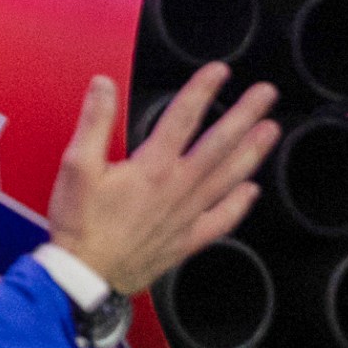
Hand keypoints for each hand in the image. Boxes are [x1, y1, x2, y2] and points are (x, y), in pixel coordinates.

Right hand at [46, 64, 279, 294]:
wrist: (87, 276)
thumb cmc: (79, 222)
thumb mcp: (76, 165)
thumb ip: (93, 122)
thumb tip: (104, 84)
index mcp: (151, 166)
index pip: (183, 118)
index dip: (202, 90)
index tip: (220, 71)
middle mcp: (178, 188)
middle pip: (219, 145)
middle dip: (244, 115)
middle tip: (266, 94)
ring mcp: (187, 215)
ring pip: (228, 178)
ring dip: (252, 152)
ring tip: (271, 130)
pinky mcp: (187, 240)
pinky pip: (221, 220)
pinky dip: (239, 204)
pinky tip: (252, 191)